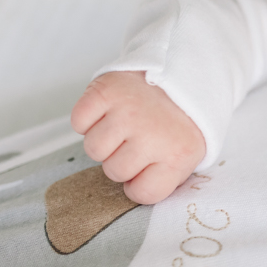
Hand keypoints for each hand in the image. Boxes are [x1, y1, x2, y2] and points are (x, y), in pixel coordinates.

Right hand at [71, 71, 205, 203]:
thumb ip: (164, 179)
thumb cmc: (178, 121)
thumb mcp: (187, 154)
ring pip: (93, 149)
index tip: (146, 168)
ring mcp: (127, 111)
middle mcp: (152, 135)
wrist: (181, 72)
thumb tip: (130, 193)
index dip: (139, 183)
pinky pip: (79, 122)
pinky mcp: (105, 90)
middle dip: (121, 159)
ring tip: (124, 124)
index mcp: (177, 155)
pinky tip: (109, 110)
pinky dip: (88, 119)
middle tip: (137, 138)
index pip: (141, 193)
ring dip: (104, 140)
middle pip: (113, 172)